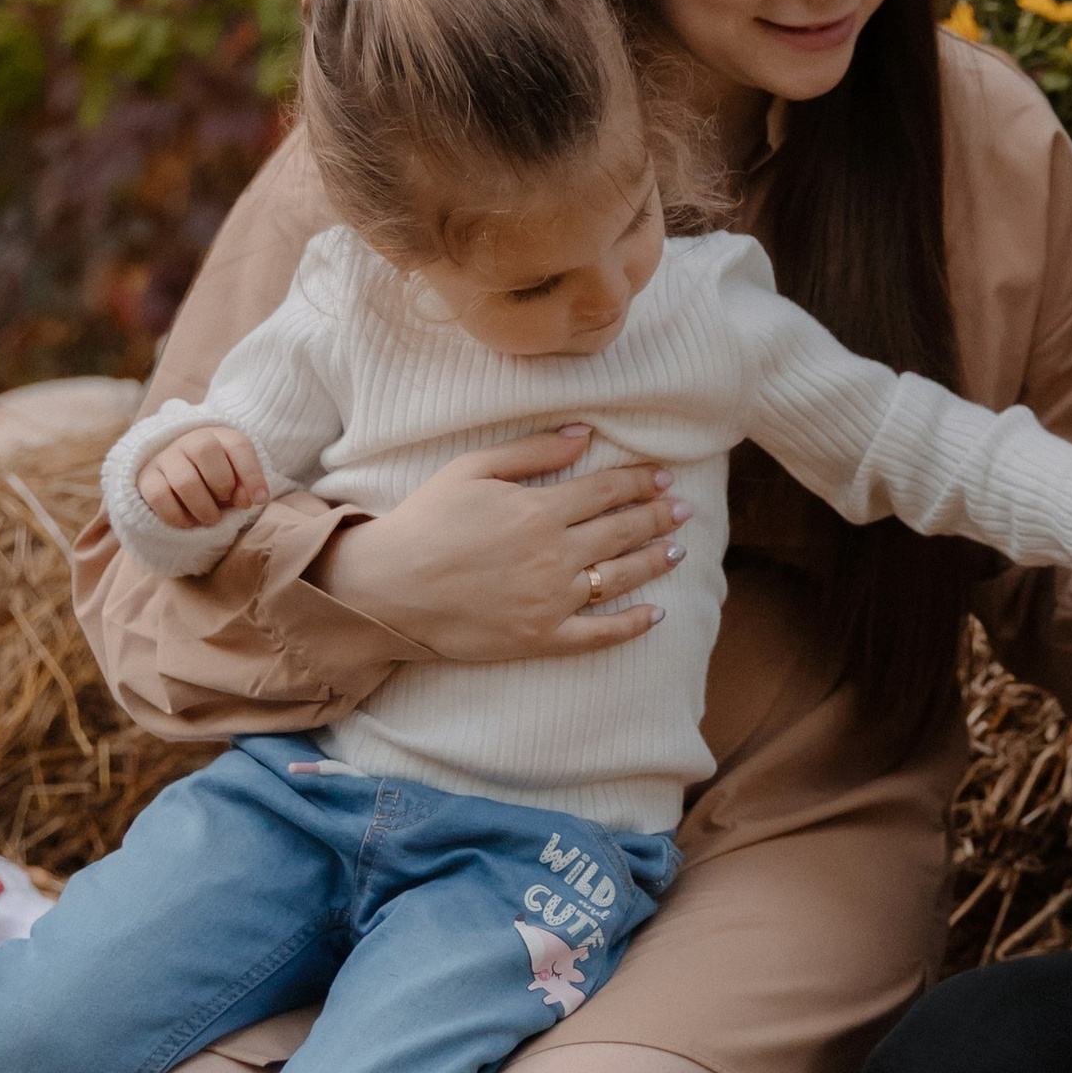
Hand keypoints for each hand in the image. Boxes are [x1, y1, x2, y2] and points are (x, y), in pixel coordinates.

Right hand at [137, 424, 268, 531]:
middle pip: (205, 450)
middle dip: (222, 483)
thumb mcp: (235, 483)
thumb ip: (245, 489)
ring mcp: (165, 457)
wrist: (174, 481)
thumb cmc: (214, 481)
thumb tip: (247, 499)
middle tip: (225, 500)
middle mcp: (189, 440)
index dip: (252, 474)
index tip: (259, 500)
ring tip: (211, 518)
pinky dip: (178, 516)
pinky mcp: (146, 478)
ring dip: (203, 507)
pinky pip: (160, 497)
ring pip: (184, 480)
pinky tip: (188, 521)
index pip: (238, 444)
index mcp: (218, 436)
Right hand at [311, 431, 690, 660]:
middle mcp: (554, 556)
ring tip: (678, 550)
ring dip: (655, 561)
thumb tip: (584, 433)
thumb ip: (532, 451)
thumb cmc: (425, 522)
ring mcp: (550, 601)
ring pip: (620, 578)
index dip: (640, 482)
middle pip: (622, 531)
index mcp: (539, 510)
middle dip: (659, 517)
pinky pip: (599, 634)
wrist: (386, 588)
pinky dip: (632, 625)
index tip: (663, 477)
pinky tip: (655, 614)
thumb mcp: (471, 469)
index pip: (607, 491)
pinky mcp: (540, 638)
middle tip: (685, 510)